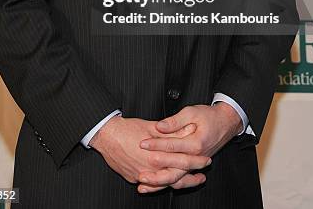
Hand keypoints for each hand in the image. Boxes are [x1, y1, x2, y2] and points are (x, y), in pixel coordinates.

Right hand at [89, 115, 210, 191]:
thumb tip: (189, 130)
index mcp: (156, 156)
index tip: (205, 160)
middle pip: (176, 178)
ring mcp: (141, 176)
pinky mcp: (133, 178)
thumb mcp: (152, 127)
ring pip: (164, 184)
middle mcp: (150, 170)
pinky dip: (161, 183)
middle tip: (202, 177)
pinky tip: (167, 181)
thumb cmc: (127, 129)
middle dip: (191, 178)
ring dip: (178, 183)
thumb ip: (172, 132)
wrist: (106, 136)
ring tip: (189, 181)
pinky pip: (151, 184)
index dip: (196, 161)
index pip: (182, 161)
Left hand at [137, 103, 241, 190]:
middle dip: (154, 171)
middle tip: (139, 169)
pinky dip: (167, 183)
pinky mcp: (193, 166)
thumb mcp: (192, 112)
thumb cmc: (210, 117)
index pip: (171, 146)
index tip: (142, 143)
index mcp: (195, 144)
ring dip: (159, 182)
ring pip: (176, 178)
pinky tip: (155, 184)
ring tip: (143, 183)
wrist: (226, 123)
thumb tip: (159, 127)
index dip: (155, 144)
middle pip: (173, 169)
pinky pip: (180, 178)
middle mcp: (196, 157)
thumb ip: (175, 121)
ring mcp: (195, 164)